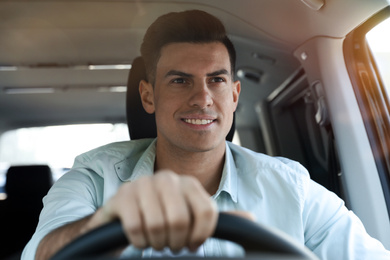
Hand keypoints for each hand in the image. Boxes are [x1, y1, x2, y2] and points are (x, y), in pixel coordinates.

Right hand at [85, 170, 217, 251]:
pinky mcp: (122, 195)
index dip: (201, 236)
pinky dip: (139, 241)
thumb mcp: (191, 215)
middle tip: (171, 244)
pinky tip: (140, 238)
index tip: (192, 243)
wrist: (124, 214)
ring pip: (157, 225)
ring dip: (157, 243)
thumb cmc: (162, 216)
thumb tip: (252, 218)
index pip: (206, 212)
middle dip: (176, 242)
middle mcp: (167, 178)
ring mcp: (142, 184)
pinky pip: (135, 228)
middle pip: (180, 221)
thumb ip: (216, 218)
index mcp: (188, 183)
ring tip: (156, 240)